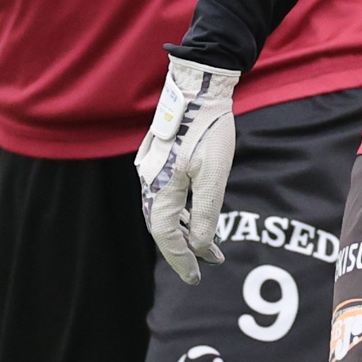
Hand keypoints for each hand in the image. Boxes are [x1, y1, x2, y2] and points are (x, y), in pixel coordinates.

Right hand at [137, 58, 239, 283]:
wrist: (199, 83)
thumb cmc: (209, 127)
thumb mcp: (214, 174)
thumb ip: (205, 213)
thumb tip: (200, 245)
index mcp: (159, 187)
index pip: (165, 236)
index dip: (181, 260)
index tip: (196, 278)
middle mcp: (148, 180)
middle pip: (162, 226)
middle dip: (183, 248)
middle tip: (205, 265)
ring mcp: (151, 167)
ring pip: (164, 209)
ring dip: (185, 229)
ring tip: (208, 245)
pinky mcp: (159, 156)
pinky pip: (166, 193)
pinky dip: (181, 209)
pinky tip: (195, 214)